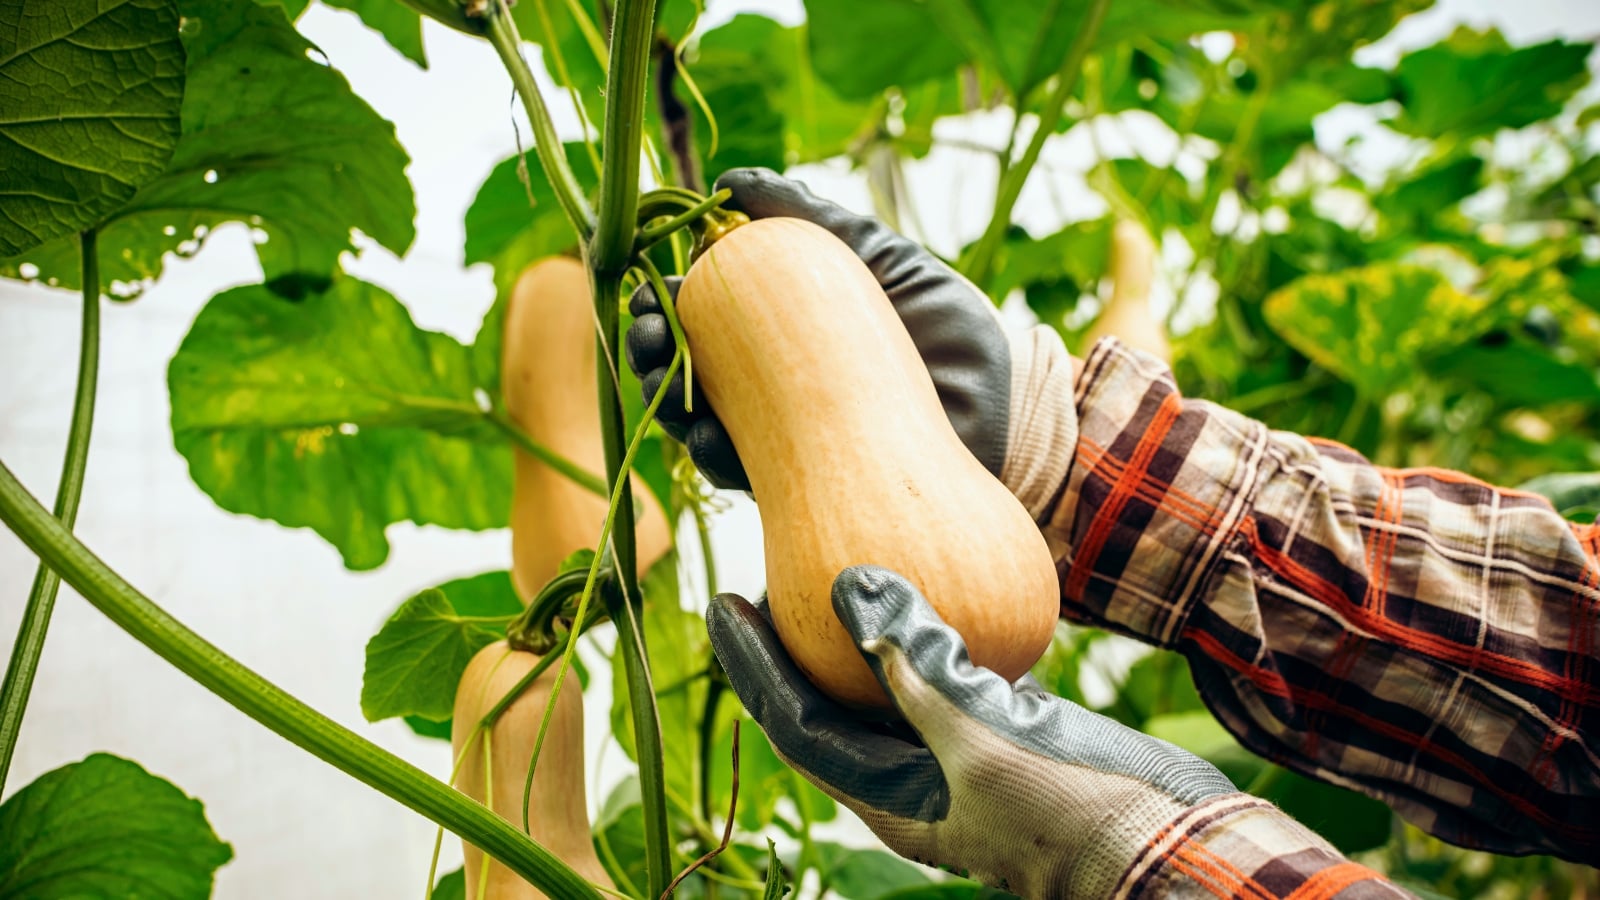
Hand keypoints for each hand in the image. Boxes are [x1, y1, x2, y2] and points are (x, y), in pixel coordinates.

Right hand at [626, 168, 1013, 491]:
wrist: (1002, 402)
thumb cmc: (945, 325)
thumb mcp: (878, 259)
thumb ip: (811, 220)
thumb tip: (733, 180)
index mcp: (778, 332)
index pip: (700, 316)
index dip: (661, 305)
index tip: (648, 289)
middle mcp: (770, 387)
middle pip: (683, 370)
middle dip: (646, 352)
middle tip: (642, 334)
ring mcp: (782, 438)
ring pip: (696, 425)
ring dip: (665, 404)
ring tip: (663, 383)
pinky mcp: (801, 485)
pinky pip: (739, 475)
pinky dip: (712, 454)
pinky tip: (704, 433)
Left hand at [706, 567, 1237, 898]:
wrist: (1170, 840)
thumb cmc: (1072, 812)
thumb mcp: (982, 742)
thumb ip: (917, 669)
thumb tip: (851, 590)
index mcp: (888, 800)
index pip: (796, 724)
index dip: (755, 665)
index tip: (725, 602)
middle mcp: (913, 778)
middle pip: (830, 701)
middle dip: (793, 643)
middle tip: (764, 572)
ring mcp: (961, 753)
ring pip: (888, 683)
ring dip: (860, 630)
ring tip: (833, 566)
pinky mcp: (1008, 727)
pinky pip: (950, 670)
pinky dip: (930, 627)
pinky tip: (925, 576)